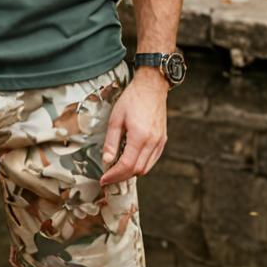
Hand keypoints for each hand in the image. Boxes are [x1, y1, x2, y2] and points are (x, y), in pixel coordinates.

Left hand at [99, 68, 168, 186]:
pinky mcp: (162, 140)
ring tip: (118, 169)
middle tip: (108, 176)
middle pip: (137, 170)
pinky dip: (141, 165)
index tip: (104, 179)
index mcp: (139, 136)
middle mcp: (152, 142)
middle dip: (121, 176)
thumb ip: (111, 141)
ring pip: (146, 168)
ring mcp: (159, 142)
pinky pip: (152, 160)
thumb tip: (107, 160)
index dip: (114, 175)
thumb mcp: (116, 118)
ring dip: (131, 172)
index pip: (126, 165)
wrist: (151, 87)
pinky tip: (131, 160)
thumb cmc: (132, 99)